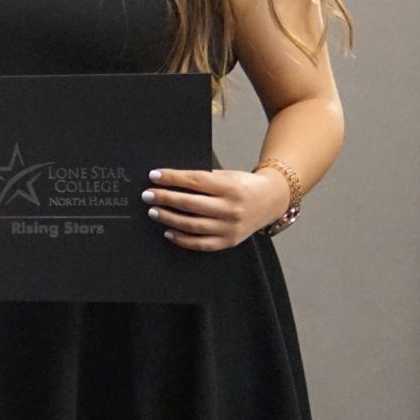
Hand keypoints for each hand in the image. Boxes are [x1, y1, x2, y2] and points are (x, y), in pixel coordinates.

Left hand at [143, 167, 289, 250]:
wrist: (271, 200)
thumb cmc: (243, 185)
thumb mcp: (227, 176)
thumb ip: (203, 179)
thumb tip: (169, 180)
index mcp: (230, 188)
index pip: (195, 181)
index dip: (172, 178)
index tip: (154, 176)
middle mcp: (231, 208)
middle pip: (190, 204)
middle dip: (165, 198)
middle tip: (147, 195)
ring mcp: (230, 227)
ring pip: (193, 225)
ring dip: (169, 218)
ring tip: (153, 212)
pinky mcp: (229, 241)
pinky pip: (201, 243)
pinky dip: (182, 239)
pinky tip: (168, 232)